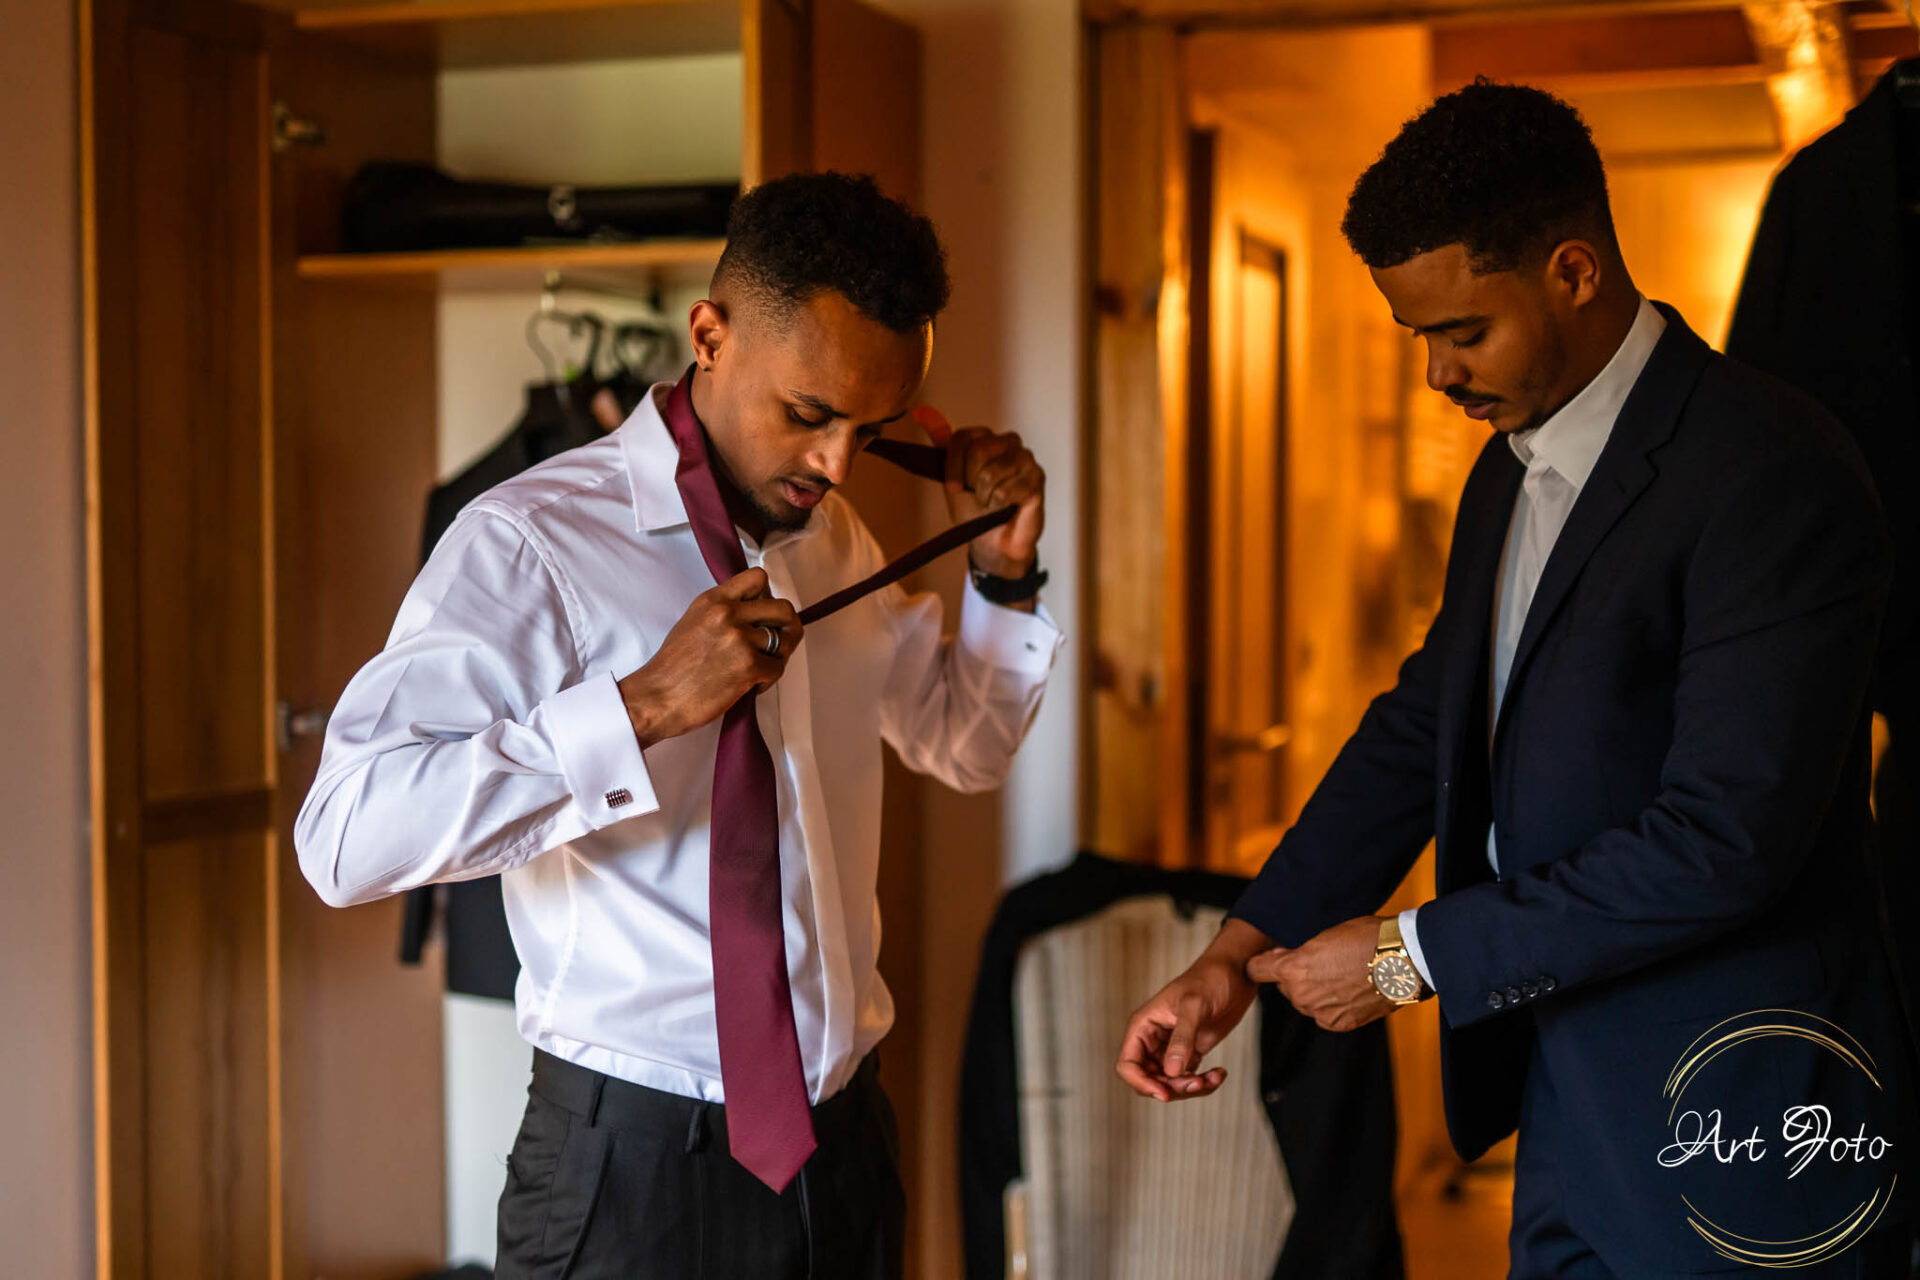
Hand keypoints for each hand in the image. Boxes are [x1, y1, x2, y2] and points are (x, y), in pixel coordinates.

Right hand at [617, 568, 799, 748]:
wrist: (656, 698)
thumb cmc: (672, 668)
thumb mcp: (693, 621)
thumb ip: (723, 611)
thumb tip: (756, 613)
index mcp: (713, 600)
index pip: (758, 578)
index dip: (768, 596)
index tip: (763, 614)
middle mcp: (727, 613)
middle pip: (784, 608)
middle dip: (787, 628)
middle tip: (777, 644)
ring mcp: (739, 639)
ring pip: (785, 640)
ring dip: (779, 657)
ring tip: (761, 668)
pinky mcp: (747, 665)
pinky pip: (778, 668)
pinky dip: (769, 680)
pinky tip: (752, 685)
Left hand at [913, 406, 1044, 579]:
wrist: (995, 542)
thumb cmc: (975, 511)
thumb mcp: (952, 479)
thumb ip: (942, 446)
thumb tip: (921, 411)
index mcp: (986, 439)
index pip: (963, 437)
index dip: (953, 465)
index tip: (952, 488)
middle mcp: (1008, 443)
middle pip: (978, 452)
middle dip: (971, 483)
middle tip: (979, 497)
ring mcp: (1025, 459)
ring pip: (991, 473)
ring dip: (985, 497)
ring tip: (993, 504)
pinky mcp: (1037, 478)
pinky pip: (1006, 490)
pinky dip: (999, 506)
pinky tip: (1007, 508)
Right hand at [1115, 918, 1269, 1101]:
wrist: (1235, 973)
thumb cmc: (1210, 979)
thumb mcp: (1194, 1006)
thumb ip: (1182, 1039)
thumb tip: (1171, 1072)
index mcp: (1143, 1026)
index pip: (1128, 1065)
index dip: (1141, 1083)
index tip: (1165, 1094)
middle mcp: (1153, 1039)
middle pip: (1149, 1079)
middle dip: (1173, 1088)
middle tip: (1198, 1082)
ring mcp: (1171, 1047)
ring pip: (1170, 1083)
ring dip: (1191, 1088)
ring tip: (1214, 1078)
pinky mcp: (1190, 1052)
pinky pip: (1189, 1078)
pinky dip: (1204, 1083)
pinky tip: (1219, 1073)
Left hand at [1245, 916, 1396, 1032]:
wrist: (1401, 961)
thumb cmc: (1364, 939)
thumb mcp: (1323, 937)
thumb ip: (1296, 953)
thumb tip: (1280, 959)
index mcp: (1292, 969)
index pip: (1256, 970)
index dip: (1262, 964)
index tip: (1266, 963)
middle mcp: (1301, 994)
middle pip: (1285, 987)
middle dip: (1296, 977)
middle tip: (1321, 964)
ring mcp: (1320, 1012)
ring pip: (1305, 1002)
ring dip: (1315, 993)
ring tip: (1341, 976)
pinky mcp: (1339, 1024)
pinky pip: (1325, 1015)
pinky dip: (1332, 1006)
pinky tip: (1350, 991)